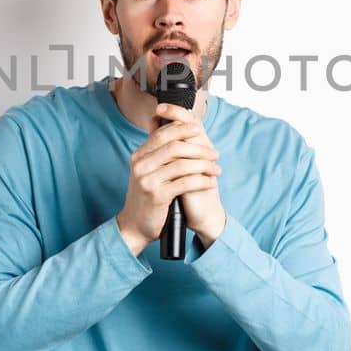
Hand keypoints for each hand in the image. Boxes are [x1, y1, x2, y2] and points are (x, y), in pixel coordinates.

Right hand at [115, 103, 223, 254]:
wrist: (134, 225)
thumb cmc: (146, 197)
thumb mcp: (146, 171)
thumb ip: (156, 152)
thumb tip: (167, 125)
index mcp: (138, 156)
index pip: (161, 134)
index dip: (182, 129)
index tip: (199, 129)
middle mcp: (141, 165)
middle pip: (174, 147)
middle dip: (199, 148)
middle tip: (214, 153)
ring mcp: (148, 180)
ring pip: (182, 165)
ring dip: (204, 165)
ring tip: (216, 169)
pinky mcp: (158, 196)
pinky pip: (186, 183)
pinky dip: (202, 181)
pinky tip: (210, 182)